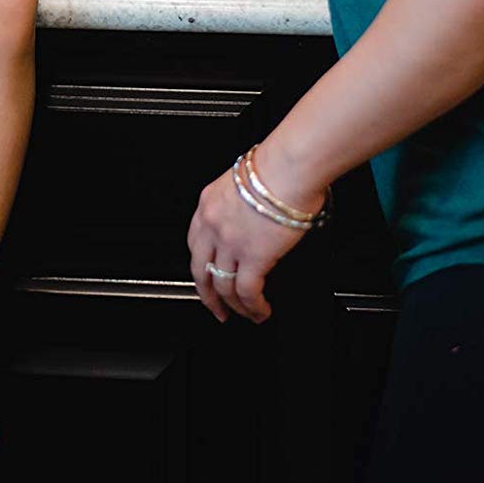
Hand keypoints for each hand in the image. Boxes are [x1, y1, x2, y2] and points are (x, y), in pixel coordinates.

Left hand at [188, 154, 326, 324]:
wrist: (289, 167)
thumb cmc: (276, 167)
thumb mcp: (241, 182)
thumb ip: (238, 204)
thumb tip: (248, 218)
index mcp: (208, 204)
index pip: (194, 243)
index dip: (200, 265)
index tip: (206, 277)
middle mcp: (212, 224)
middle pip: (200, 270)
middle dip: (207, 295)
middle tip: (216, 309)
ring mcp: (229, 242)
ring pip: (223, 285)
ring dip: (234, 306)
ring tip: (246, 316)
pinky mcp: (253, 256)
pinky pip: (247, 292)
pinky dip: (253, 307)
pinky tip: (261, 311)